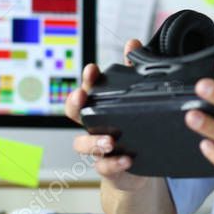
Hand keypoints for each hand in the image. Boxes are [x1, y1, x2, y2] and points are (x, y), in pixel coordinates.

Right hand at [66, 38, 149, 191]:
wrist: (139, 168)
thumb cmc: (133, 131)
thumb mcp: (134, 101)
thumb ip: (132, 73)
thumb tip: (133, 44)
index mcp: (99, 110)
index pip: (85, 92)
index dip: (85, 81)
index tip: (92, 70)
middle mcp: (94, 128)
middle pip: (74, 114)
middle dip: (75, 103)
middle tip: (82, 96)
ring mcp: (98, 150)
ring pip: (82, 145)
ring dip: (93, 141)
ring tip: (109, 140)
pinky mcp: (109, 169)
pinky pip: (104, 167)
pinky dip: (113, 164)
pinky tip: (126, 159)